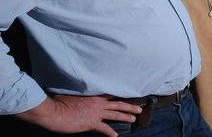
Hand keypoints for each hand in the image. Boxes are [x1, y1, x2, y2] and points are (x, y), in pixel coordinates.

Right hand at [16, 94, 141, 136]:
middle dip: (130, 107)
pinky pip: (104, 128)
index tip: (130, 96)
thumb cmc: (59, 102)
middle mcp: (98, 103)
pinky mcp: (92, 123)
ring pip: (115, 114)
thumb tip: (82, 97)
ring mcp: (96, 113)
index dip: (121, 96)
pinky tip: (115, 135)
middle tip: (140, 109)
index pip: (111, 95)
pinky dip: (110, 132)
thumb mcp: (73, 95)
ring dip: (126, 117)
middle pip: (118, 104)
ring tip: (134, 119)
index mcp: (94, 95)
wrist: (54, 112)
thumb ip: (81, 96)